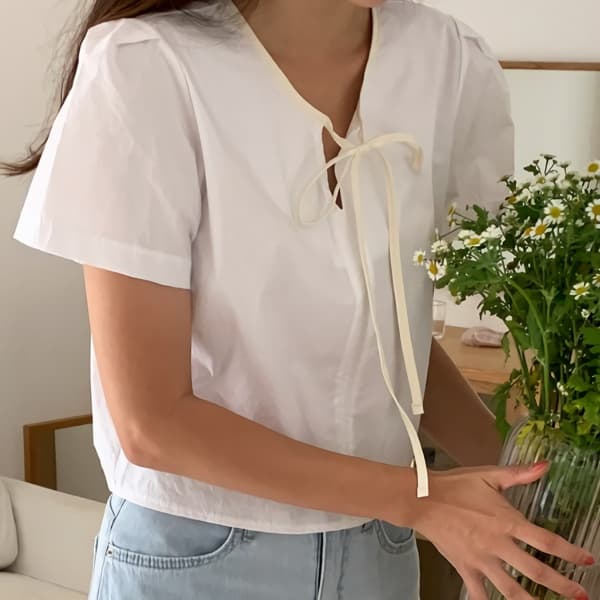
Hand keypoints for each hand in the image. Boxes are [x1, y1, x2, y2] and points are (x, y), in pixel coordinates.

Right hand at [404, 463, 593, 599]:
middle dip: (562, 586)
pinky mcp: (465, 567)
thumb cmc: (454, 485)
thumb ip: (519, 474)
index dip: (571, 553)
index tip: (587, 562)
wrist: (421, 498)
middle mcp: (497, 544)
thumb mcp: (488, 475)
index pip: (546, 541)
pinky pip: (480, 593)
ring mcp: (481, 559)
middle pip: (536, 571)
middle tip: (580, 596)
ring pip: (512, 589)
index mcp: (507, 521)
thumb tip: (545, 465)